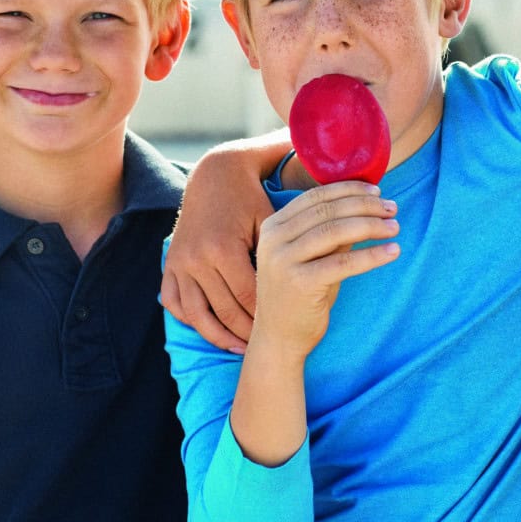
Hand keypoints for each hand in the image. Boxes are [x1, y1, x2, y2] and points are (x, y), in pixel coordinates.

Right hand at [162, 134, 294, 351]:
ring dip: (225, 336)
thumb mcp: (272, 216)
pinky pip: (181, 308)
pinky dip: (200, 324)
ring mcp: (182, 265)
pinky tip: (222, 336)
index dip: (272, 316)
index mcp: (225, 248)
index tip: (289, 329)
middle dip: (252, 331)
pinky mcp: (171, 267)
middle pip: (230, 310)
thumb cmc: (251, 194)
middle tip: (275, 347)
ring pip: (203, 316)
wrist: (211, 174)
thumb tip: (348, 245)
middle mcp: (200, 260)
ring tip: (247, 346)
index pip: (253, 295)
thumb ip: (303, 237)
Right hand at [249, 181, 399, 362]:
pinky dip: (371, 255)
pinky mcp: (299, 283)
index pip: (316, 196)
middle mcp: (274, 240)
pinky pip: (343, 262)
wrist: (279, 339)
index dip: (349, 190)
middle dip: (365, 206)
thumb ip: (330, 232)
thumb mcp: (312, 257)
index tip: (377, 192)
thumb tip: (367, 205)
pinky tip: (392, 251)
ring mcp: (283, 261)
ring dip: (371, 226)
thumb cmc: (299, 296)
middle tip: (392, 208)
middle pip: (328, 211)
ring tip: (395, 227)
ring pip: (336, 231)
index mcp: (273, 226)